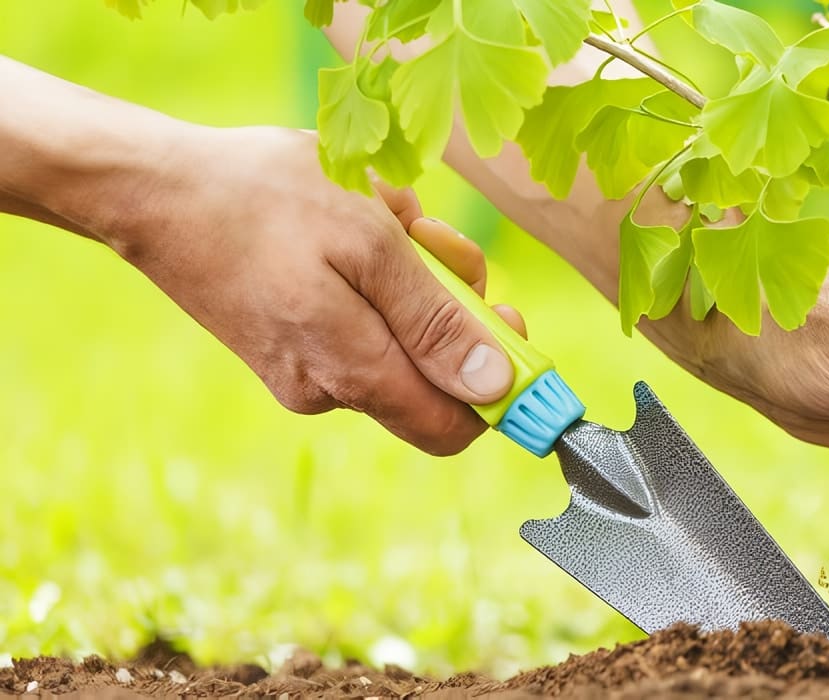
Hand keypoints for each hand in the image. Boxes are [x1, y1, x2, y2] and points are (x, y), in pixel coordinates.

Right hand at [103, 126, 524, 454]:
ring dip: (408, 279)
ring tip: (375, 217)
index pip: (454, 427)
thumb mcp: (371, 242)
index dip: (497, 385)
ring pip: (395, 340)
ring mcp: (301, 372)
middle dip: (448, 306)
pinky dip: (370, 278)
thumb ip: (435, 321)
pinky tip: (344, 228)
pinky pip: (356, 323)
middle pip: (430, 377)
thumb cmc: (265, 200)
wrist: (152, 189)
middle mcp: (326, 391)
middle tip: (429, 239)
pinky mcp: (284, 348)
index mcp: (353, 372)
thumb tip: (494, 387)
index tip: (506, 320)